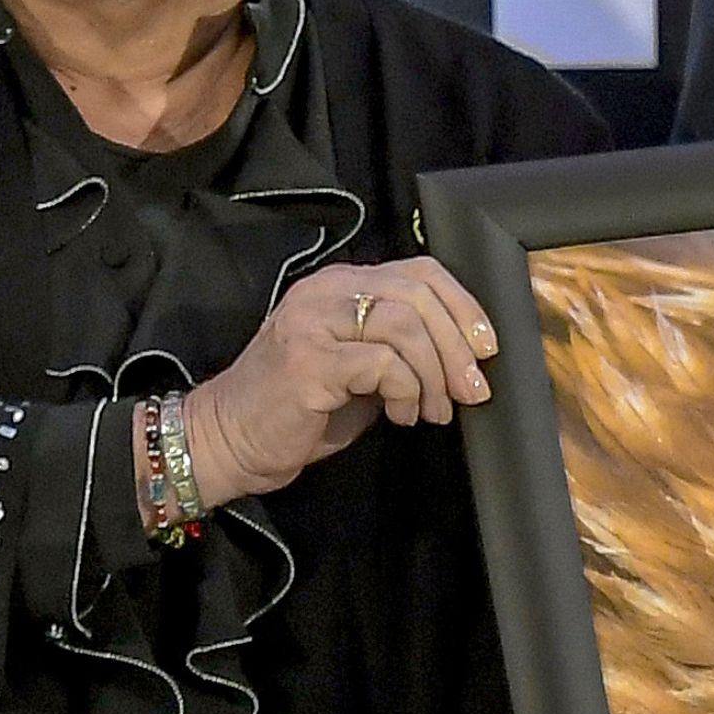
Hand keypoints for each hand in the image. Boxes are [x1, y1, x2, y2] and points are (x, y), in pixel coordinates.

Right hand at [182, 253, 498, 507]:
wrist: (227, 441)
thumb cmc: (296, 412)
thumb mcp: (357, 371)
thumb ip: (400, 351)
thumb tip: (463, 360)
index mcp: (340, 286)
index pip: (419, 271)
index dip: (463, 306)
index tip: (485, 348)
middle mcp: (326, 293)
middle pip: (418, 293)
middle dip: (457, 345)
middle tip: (471, 390)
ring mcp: (314, 323)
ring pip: (405, 326)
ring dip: (433, 375)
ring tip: (431, 412)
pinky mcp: (310, 362)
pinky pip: (384, 363)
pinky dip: (406, 392)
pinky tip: (400, 417)